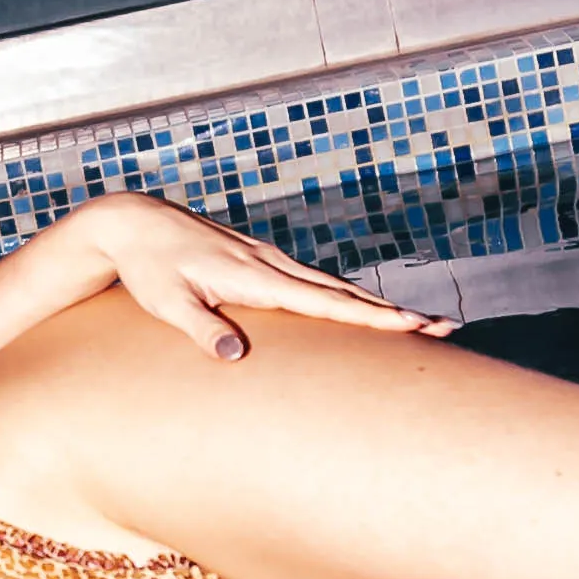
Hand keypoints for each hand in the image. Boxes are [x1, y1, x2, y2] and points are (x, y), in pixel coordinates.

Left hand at [61, 192, 440, 367]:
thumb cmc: (147, 270)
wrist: (134, 222)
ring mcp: (269, 259)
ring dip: (377, 306)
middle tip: (444, 329)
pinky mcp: (262, 261)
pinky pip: (315, 282)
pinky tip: (363, 310)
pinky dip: (347, 297)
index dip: (370, 317)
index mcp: (255, 275)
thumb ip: (200, 327)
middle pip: (345, 293)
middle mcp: (271, 264)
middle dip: (394, 313)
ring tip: (419, 324)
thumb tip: (234, 356)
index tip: (412, 326)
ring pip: (335, 286)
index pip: (324, 302)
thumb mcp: (166, 301)